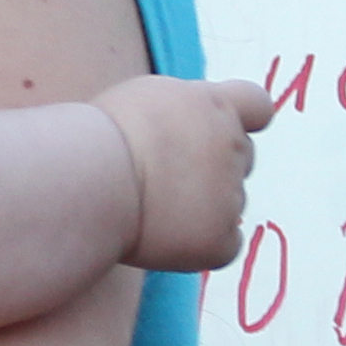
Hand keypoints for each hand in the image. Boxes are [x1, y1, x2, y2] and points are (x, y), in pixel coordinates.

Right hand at [96, 75, 276, 274]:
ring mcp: (230, 196)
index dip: (245, 118)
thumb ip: (180, 111)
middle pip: (242, 157)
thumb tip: (187, 130)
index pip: (257, 105)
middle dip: (213, 166)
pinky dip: (202, 245)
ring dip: (202, 206)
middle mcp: (232, 146)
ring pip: (229, 203)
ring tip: (148, 208)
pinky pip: (226, 245)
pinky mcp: (220, 240)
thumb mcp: (144, 99)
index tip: (219, 129)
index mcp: (214, 105)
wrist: (88, 178)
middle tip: (163, 177)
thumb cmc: (98, 137)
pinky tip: (164, 239)